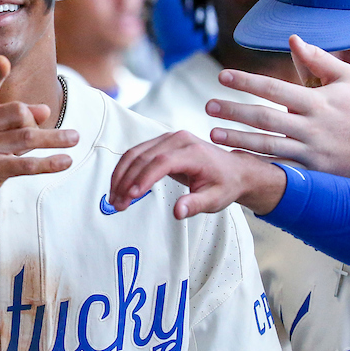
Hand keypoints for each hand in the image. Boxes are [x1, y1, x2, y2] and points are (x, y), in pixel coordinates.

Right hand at [0, 56, 77, 211]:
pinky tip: (66, 161)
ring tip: (74, 137)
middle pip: (18, 112)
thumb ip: (12, 117)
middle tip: (39, 131)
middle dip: (35, 120)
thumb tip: (45, 109)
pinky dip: (50, 163)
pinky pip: (27, 165)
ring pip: (27, 137)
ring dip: (55, 138)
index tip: (2, 62)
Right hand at [108, 130, 287, 218]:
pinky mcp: (161, 143)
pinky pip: (137, 153)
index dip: (143, 179)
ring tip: (115, 198)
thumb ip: (195, 204)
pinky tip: (120, 185)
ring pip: (135, 154)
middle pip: (143, 157)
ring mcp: (168, 139)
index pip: (161, 163)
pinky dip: (125, 169)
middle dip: (126, 182)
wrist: (234, 170)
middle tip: (118, 203)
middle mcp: (178, 140)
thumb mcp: (215, 199)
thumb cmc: (225, 183)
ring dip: (121, 176)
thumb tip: (177, 211)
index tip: (131, 195)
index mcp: (192, 151)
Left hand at [207, 35, 349, 178]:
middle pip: (265, 117)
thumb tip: (292, 38)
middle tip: (208, 106)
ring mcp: (312, 151)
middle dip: (234, 111)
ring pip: (268, 145)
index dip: (247, 81)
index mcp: (318, 100)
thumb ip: (318, 59)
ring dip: (238, 139)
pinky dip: (258, 164)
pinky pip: (280, 168)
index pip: (274, 88)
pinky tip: (236, 159)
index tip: (222, 76)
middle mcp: (312, 126)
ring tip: (213, 133)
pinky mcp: (314, 172)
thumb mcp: (347, 78)